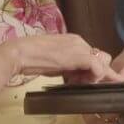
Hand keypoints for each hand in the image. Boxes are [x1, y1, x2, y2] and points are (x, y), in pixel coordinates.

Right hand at [0, 33, 123, 83]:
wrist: (21, 54)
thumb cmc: (31, 59)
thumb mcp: (55, 63)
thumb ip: (68, 66)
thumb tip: (76, 76)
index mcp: (73, 41)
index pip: (92, 55)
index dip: (90, 70)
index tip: (79, 81)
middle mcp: (80, 41)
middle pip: (102, 58)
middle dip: (96, 72)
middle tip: (81, 83)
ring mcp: (81, 48)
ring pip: (103, 63)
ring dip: (96, 76)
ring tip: (79, 83)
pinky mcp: (81, 56)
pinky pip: (99, 68)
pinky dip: (95, 78)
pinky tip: (83, 83)